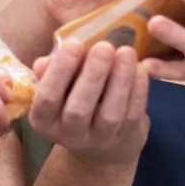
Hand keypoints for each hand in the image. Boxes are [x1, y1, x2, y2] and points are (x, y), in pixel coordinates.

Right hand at [27, 39, 149, 165]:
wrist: (102, 142)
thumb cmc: (74, 100)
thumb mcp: (57, 88)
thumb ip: (50, 72)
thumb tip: (44, 62)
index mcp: (45, 119)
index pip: (47, 98)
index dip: (59, 71)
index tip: (74, 43)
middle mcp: (69, 134)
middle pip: (78, 109)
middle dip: (93, 75)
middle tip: (104, 47)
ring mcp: (99, 139)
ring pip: (110, 114)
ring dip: (120, 80)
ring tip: (126, 52)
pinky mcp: (125, 138)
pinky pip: (132, 115)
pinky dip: (138, 91)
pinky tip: (140, 68)